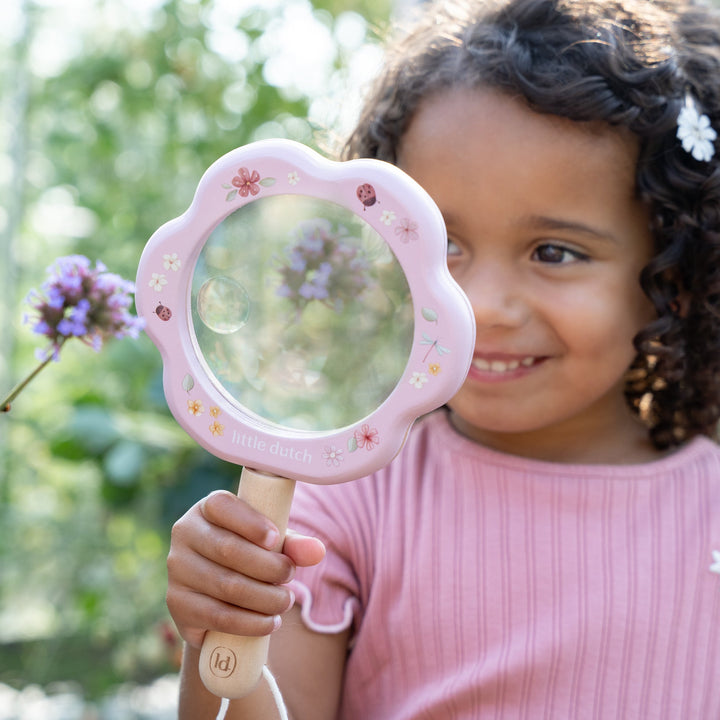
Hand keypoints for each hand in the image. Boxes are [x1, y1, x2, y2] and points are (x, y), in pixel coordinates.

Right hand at [166, 489, 324, 647]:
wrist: (215, 596)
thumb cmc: (249, 556)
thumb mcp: (270, 544)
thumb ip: (293, 544)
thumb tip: (317, 551)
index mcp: (207, 509)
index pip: (223, 506)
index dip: (250, 523)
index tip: (276, 539)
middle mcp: (185, 533)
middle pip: (228, 549)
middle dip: (268, 566)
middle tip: (290, 576)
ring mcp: (177, 569)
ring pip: (226, 585)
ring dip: (264, 597)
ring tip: (286, 601)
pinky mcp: (178, 603)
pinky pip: (218, 615)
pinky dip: (250, 622)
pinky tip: (271, 622)